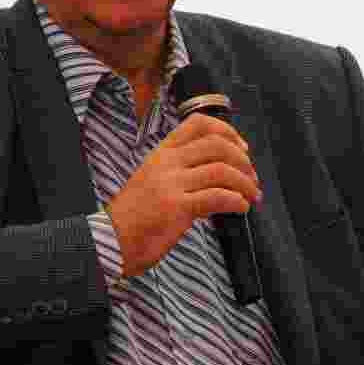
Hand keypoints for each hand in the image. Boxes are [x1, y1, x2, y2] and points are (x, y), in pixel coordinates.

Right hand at [105, 113, 260, 276]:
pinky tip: (241, 208)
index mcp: (162, 153)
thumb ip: (182, 172)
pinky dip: (236, 201)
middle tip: (252, 178)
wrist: (111, 240)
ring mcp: (171, 184)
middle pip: (217, 145)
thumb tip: (220, 174)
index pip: (198, 124)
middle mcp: (167, 163)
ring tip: (251, 196)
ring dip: (245, 183)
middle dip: (243, 161)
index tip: (241, 148)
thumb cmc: (135, 216)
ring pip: (222, 171)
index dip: (227, 131)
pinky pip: (217, 197)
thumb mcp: (154, 181)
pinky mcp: (177, 207)